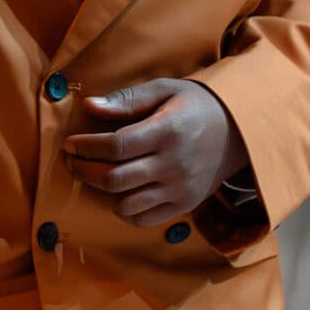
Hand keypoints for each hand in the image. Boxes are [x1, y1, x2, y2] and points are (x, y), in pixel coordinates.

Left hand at [63, 80, 250, 227]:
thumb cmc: (196, 106)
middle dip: (83, 170)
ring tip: (91, 174)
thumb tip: (90, 107)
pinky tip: (118, 192)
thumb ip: (128, 99)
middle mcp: (174, 164)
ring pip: (125, 203)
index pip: (116, 146)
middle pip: (115, 178)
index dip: (86, 146)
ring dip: (101, 191)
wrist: (239, 132)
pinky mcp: (184, 205)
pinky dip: (124, 210)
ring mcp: (180, 189)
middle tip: (70, 159)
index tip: (70, 143)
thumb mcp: (166, 90)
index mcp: (168, 131)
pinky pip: (144, 219)